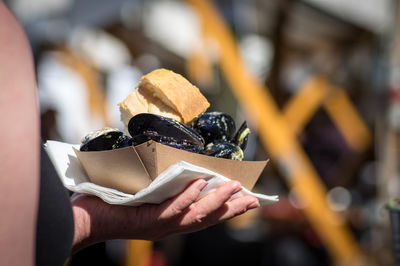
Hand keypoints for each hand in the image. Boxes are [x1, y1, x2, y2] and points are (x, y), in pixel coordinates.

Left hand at [71, 179, 258, 252]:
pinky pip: (171, 210)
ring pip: (194, 215)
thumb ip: (161, 185)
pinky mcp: (146, 220)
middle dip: (231, 209)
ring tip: (233, 186)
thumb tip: (177, 163)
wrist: (83, 220)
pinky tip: (199, 184)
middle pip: (207, 218)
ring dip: (215, 201)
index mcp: (170, 220)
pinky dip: (187, 198)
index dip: (227, 209)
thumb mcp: (143, 194)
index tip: (247, 200)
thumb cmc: (111, 205)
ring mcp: (159, 225)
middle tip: (253, 199)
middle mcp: (168, 226)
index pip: (205, 215)